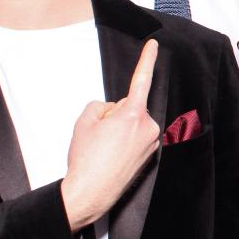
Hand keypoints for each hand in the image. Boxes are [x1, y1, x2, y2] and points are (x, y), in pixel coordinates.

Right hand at [61, 39, 160, 230]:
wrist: (90, 193)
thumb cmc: (86, 159)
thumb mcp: (84, 122)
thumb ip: (100, 105)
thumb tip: (111, 109)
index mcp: (133, 115)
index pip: (141, 80)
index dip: (147, 60)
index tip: (154, 45)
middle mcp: (148, 126)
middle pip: (130, 106)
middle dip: (115, 114)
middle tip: (99, 135)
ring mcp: (151, 142)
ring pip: (133, 122)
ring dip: (120, 128)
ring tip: (105, 148)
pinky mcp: (150, 154)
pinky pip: (136, 136)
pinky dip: (124, 141)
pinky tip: (112, 155)